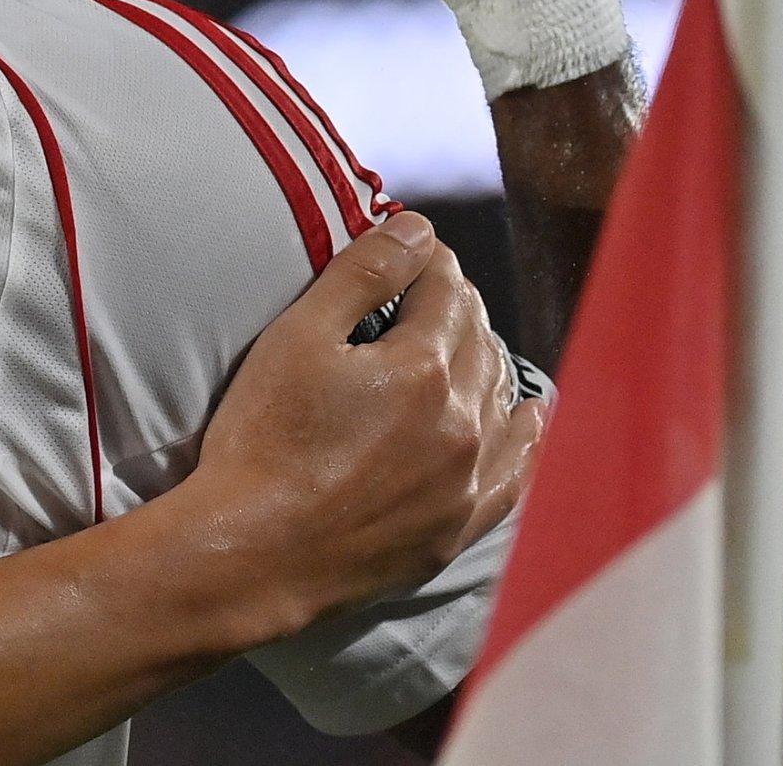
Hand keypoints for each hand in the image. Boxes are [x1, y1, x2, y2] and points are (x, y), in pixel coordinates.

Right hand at [172, 212, 539, 632]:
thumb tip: (417, 227)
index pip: (444, 289)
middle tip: (426, 289)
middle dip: (455, 304)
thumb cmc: (261, 442)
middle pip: (478, 338)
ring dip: (486, 359)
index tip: (409, 249)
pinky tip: (530, 417)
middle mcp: (461, 421)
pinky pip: (515, 473)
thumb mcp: (297, 340)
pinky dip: (526, 437)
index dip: (425, 259)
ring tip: (465, 341)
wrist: (253, 553)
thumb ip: (362, 275)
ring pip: (500, 397)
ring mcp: (466, 480)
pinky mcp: (457, 527)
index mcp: (422, 368)